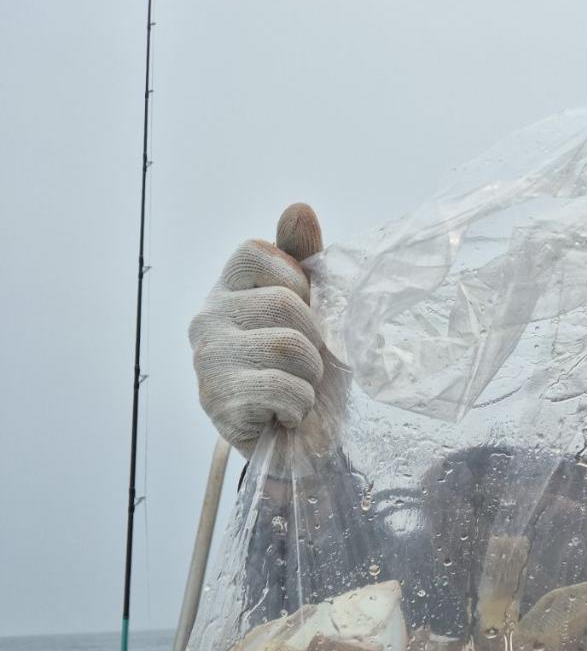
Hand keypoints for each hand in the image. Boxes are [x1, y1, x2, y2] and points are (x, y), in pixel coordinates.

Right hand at [189, 204, 325, 454]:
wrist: (301, 442)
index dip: (295, 282)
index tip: (303, 312)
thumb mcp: (314, 308)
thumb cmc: (306, 370)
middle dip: (314, 340)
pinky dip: (300, 405)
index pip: (257, 252)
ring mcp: (207, 359)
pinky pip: (282, 387)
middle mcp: (206, 318)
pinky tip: (286, 413)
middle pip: (283, 303)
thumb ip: (303, 258)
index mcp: (227, 289)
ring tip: (297, 390)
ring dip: (310, 376)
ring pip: (288, 345)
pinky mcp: (216, 400)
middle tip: (304, 365)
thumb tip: (298, 208)